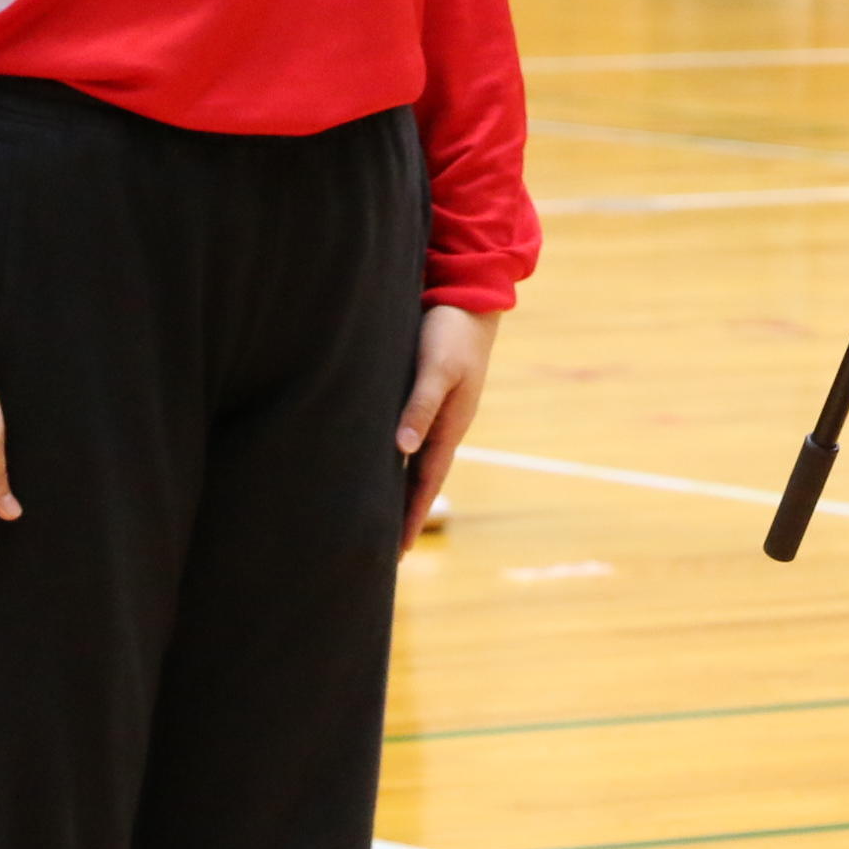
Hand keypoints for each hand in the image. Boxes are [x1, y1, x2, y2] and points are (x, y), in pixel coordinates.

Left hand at [397, 306, 499, 550]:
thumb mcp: (437, 368)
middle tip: (386, 548)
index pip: (426, 483)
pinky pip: (409, 437)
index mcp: (449, 427)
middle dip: (405, 512)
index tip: (399, 551)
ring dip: (400, 488)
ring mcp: (436, 411)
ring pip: (414, 459)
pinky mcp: (425, 394)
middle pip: (421, 479)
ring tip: (380, 514)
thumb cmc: (451, 331)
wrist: (468, 298)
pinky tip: (382, 461)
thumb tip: (403, 449)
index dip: (412, 516)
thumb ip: (420, 406)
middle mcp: (442, 425)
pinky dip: (396, 458)